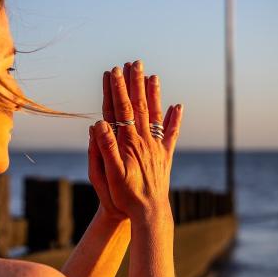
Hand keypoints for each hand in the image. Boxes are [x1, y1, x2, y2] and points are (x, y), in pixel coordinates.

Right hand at [89, 60, 182, 220]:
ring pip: (156, 114)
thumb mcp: (110, 175)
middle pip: (140, 105)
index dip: (117, 89)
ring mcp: (157, 146)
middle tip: (134, 63)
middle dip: (135, 83)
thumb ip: (105, 148)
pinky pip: (171, 133)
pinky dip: (175, 118)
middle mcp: (145, 140)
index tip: (114, 71)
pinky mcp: (165, 155)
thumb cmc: (126, 196)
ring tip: (153, 76)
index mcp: (129, 142)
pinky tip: (178, 105)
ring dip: (154, 94)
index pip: (122, 109)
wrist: (149, 213)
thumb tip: (99, 124)